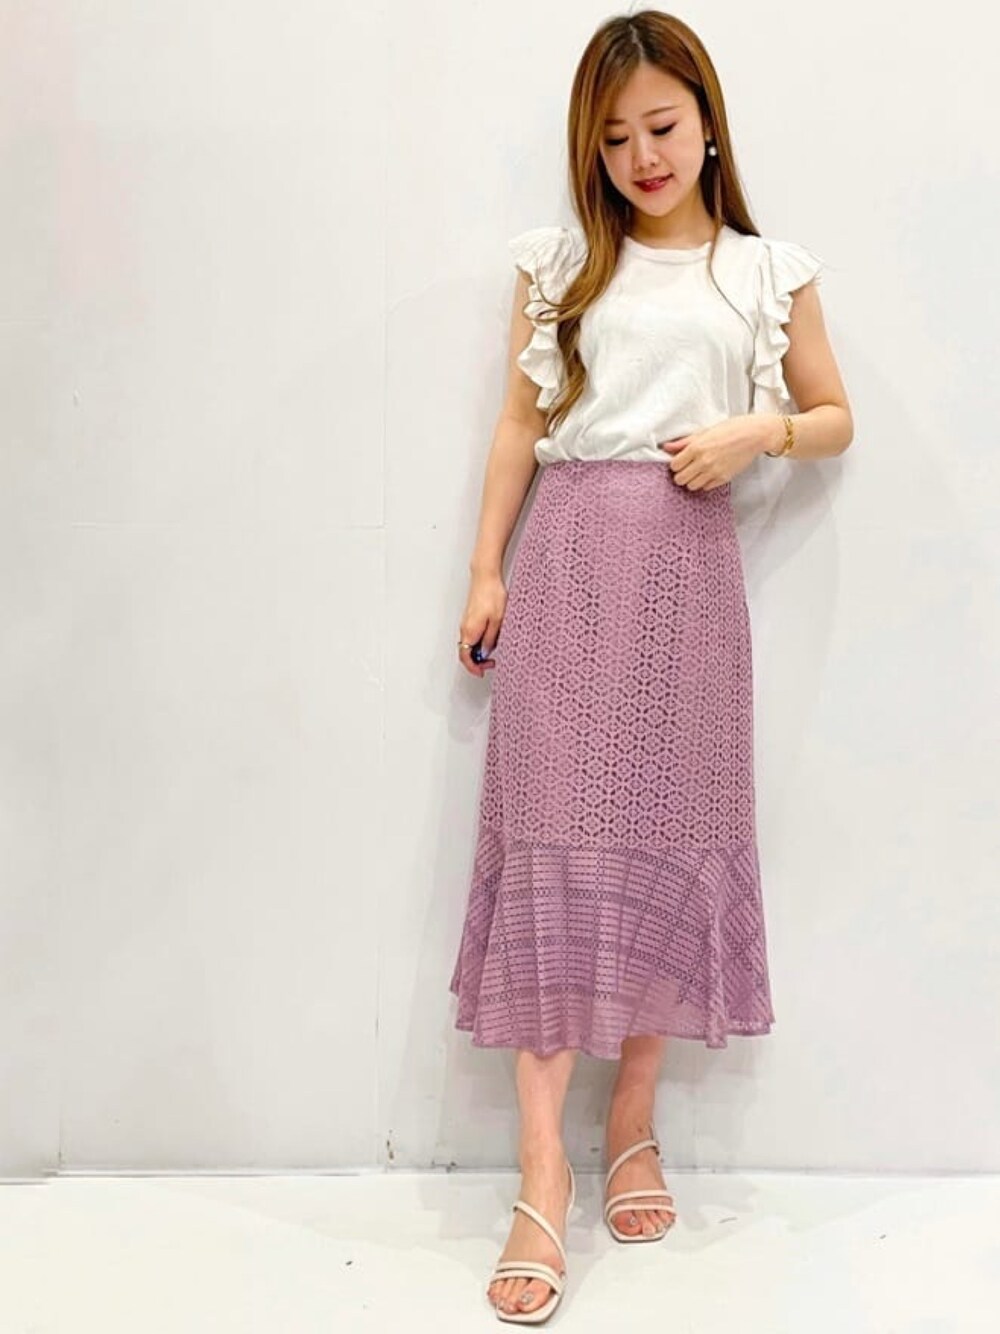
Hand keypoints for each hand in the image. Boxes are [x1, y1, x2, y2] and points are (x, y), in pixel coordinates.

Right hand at [458, 572, 506, 677]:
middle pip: (467, 652)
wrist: (486, 576)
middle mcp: (465, 628)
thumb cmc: (492, 594)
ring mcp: (467, 622)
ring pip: (470, 643)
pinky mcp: (471, 617)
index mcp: (469, 631)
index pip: (466, 657)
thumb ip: (490, 639)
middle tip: (492, 663)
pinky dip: (480, 641)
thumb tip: (486, 652)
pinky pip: (473, 634)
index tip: (482, 672)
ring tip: (494, 649)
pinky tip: (492, 637)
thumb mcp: (497, 621)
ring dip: (480, 650)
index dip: (474, 668)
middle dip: (478, 661)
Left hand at [659, 414, 774, 489]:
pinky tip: (709, 473)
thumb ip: (684, 441)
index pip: (674, 465)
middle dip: (681, 474)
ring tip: (698, 471)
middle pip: (680, 479)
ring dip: (692, 480)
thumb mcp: (705, 431)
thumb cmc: (731, 429)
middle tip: (687, 468)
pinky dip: (704, 483)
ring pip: (691, 486)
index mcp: (697, 447)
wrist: (755, 435)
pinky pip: (706, 488)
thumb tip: (666, 447)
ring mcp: (714, 472)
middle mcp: (704, 461)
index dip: (675, 464)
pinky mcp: (723, 478)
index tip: (680, 461)